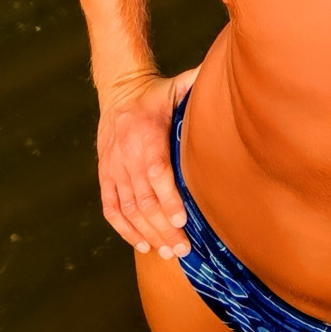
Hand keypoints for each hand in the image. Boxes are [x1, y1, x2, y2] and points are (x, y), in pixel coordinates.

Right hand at [96, 66, 199, 257]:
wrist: (118, 90)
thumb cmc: (156, 93)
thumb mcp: (177, 86)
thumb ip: (197, 86)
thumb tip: (225, 79)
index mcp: (147, 133)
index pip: (156, 172)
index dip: (168, 198)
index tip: (183, 220)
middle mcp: (126, 154)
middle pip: (144, 199)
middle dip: (163, 227)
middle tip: (183, 249)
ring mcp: (113, 167)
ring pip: (129, 209)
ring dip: (148, 233)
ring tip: (168, 252)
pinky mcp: (105, 175)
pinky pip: (111, 208)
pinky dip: (125, 229)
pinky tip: (142, 244)